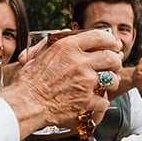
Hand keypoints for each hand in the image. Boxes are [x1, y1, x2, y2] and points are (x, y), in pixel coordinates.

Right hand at [0, 29, 124, 139]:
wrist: (25, 104)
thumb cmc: (29, 82)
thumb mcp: (41, 56)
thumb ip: (59, 48)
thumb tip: (72, 42)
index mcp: (67, 47)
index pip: (99, 36)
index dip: (111, 41)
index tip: (113, 45)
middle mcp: (79, 62)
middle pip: (111, 57)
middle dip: (116, 61)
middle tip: (114, 65)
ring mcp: (85, 81)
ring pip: (112, 78)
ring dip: (112, 82)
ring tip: (106, 84)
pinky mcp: (86, 100)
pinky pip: (104, 100)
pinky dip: (101, 102)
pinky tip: (96, 102)